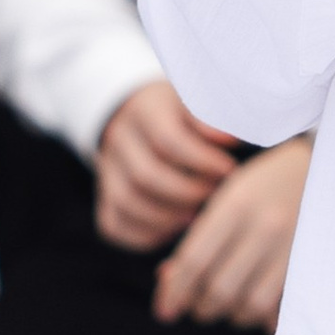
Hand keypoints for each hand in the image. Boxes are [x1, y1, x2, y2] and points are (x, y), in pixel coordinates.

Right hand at [96, 80, 239, 250]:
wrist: (143, 117)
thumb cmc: (185, 113)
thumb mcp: (200, 100)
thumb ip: (214, 118)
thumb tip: (229, 140)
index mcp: (145, 109)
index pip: (167, 139)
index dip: (202, 160)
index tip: (229, 169)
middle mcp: (119, 138)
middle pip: (145, 175)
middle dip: (188, 192)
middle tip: (216, 196)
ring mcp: (107, 170)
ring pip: (127, 203)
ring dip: (168, 217)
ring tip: (199, 216)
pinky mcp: (104, 198)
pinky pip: (115, 225)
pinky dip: (147, 234)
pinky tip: (176, 228)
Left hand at [153, 138, 310, 330]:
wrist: (318, 169)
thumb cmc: (261, 184)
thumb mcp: (226, 197)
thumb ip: (198, 237)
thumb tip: (168, 280)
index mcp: (235, 204)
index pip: (194, 261)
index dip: (174, 291)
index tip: (164, 311)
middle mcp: (262, 227)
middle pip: (218, 289)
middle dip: (198, 307)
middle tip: (194, 305)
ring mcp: (288, 248)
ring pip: (247, 305)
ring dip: (227, 313)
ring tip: (220, 304)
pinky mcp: (305, 264)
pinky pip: (274, 307)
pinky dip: (254, 315)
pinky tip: (245, 306)